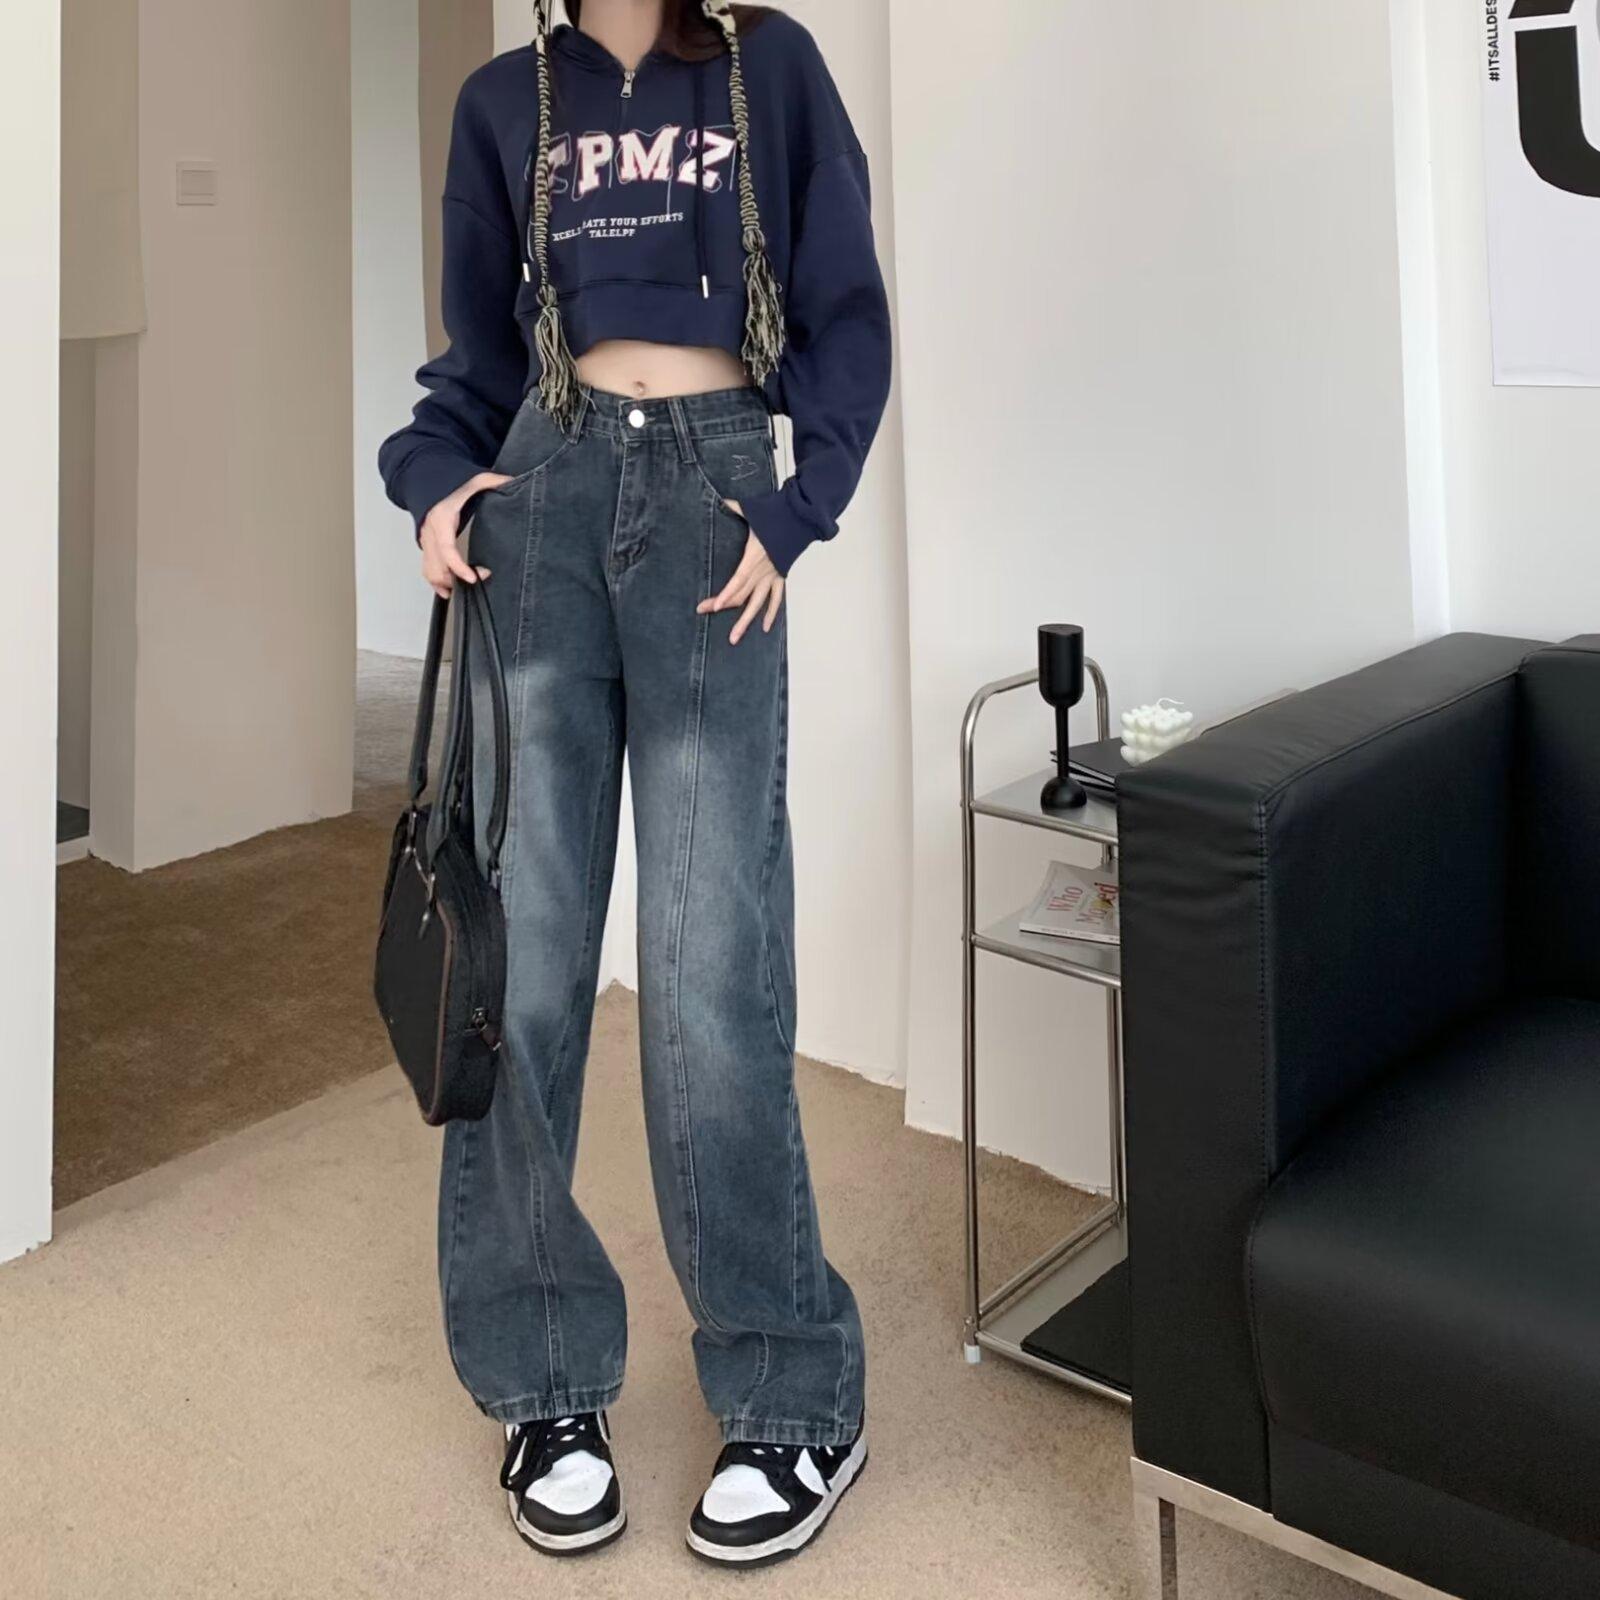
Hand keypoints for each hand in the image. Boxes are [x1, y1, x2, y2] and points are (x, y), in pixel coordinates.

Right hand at [419, 471, 509, 597]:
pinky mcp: (425, 544)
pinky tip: (448, 590)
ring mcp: (426, 540)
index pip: (446, 549)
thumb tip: (515, 481)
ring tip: (463, 589)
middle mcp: (430, 532)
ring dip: (445, 583)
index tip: (473, 578)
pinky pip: (426, 568)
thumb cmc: (452, 481)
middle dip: (456, 578)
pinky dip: (435, 581)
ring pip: (430, 570)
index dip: (458, 566)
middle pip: (438, 566)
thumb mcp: (474, 479)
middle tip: (480, 578)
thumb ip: (494, 481)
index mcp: (441, 519)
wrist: (429, 478)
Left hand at [697, 510, 784, 644]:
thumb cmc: (777, 514)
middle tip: (705, 613)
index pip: (738, 580)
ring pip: (759, 604)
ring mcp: (773, 575)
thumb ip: (734, 507)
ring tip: (735, 638)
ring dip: (746, 621)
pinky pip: (777, 599)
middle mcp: (764, 570)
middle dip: (723, 605)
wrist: (801, 518)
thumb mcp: (752, 510)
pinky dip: (772, 613)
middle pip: (742, 594)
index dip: (726, 594)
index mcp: (755, 557)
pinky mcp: (781, 576)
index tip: (714, 606)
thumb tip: (720, 500)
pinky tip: (766, 628)